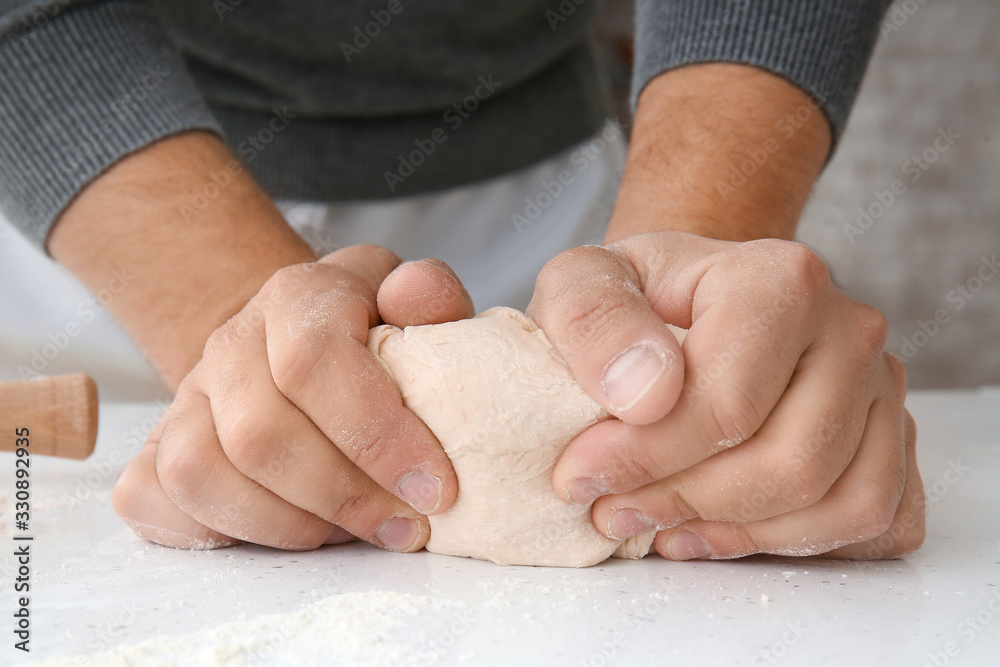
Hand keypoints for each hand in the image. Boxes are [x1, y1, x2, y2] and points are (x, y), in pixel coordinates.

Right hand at [113, 246, 473, 550]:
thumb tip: (418, 295)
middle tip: (406, 524)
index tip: (434, 488)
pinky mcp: (155, 448)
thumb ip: (430, 296)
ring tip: (351, 529)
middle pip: (259, 435)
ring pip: (199, 473)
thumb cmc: (374, 338)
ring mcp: (185, 397)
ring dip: (287, 524)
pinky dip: (218, 532)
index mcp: (296, 296)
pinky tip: (291, 531)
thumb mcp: (417, 306)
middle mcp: (230, 343)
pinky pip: (153, 500)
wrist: (306, 348)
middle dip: (343, 497)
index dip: (376, 436)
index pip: (314, 361)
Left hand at [528, 232, 924, 559]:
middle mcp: (849, 332)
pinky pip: (875, 520)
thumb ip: (594, 322)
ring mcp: (881, 390)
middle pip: (791, 465)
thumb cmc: (637, 299)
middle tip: (614, 510)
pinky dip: (800, 544)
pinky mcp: (892, 440)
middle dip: (688, 505)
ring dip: (740, 534)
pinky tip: (723, 529)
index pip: (730, 406)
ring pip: (840, 504)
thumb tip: (644, 393)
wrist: (683, 305)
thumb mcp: (579, 284)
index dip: (646, 459)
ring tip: (662, 524)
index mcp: (781, 281)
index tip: (581, 475)